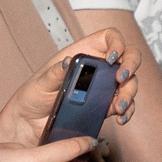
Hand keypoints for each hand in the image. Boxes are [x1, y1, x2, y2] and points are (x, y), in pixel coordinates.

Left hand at [0, 32, 139, 147]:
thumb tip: (67, 61)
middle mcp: (97, 67)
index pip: (109, 38)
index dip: (117, 42)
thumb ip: (55, 72)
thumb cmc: (33, 96)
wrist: (30, 124)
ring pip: (129, 83)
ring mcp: (104, 87)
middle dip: (130, 66)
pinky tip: (120, 118)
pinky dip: (127, 111)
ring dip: (129, 93)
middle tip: (120, 79)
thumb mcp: (41, 82)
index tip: (112, 57)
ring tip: (118, 107)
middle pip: (127, 58)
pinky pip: (125, 105)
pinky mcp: (105, 106)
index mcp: (83, 53)